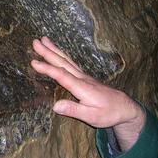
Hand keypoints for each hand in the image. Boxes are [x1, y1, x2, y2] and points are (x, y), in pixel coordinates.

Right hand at [30, 36, 144, 151]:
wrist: (124, 107)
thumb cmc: (108, 113)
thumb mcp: (92, 116)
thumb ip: (74, 110)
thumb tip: (55, 106)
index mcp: (82, 87)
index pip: (61, 75)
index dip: (47, 69)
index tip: (33, 62)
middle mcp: (82, 78)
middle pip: (63, 62)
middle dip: (48, 52)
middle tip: (35, 42)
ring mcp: (84, 76)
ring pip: (67, 60)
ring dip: (54, 50)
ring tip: (44, 40)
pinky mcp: (85, 77)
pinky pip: (71, 63)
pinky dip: (62, 55)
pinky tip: (58, 52)